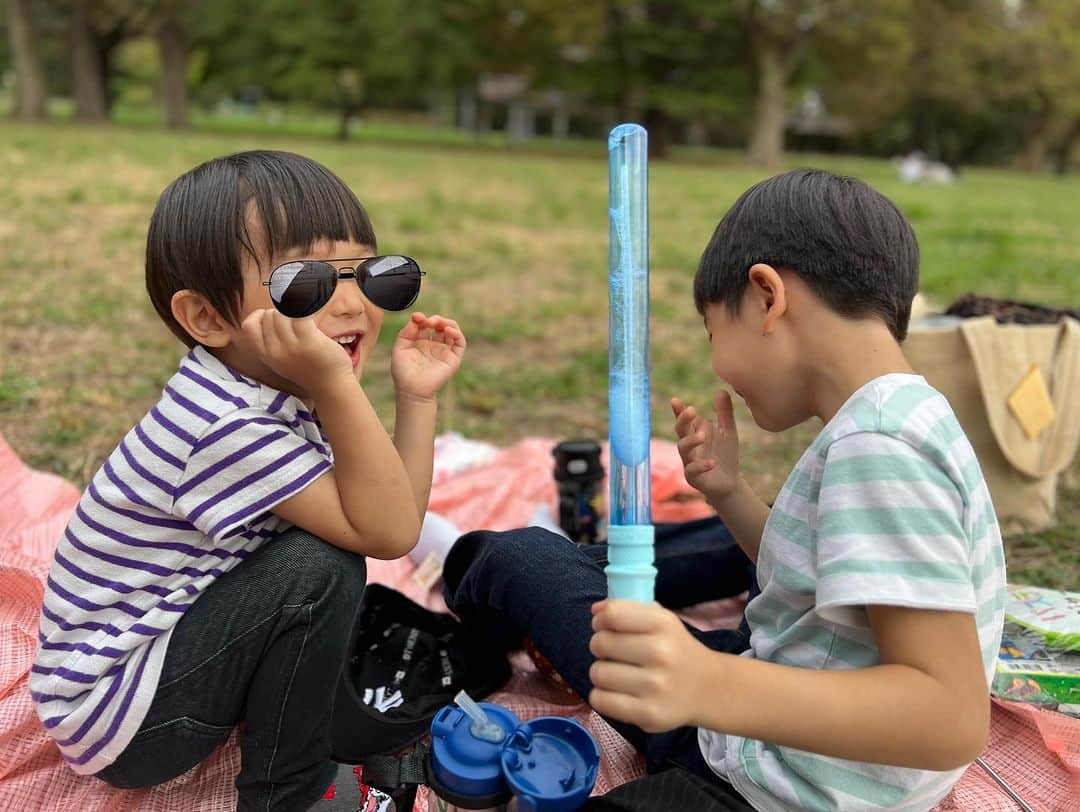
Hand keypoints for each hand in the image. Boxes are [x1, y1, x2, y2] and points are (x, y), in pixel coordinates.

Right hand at [239, 309, 352, 394]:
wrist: (332, 386)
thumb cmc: (309, 369)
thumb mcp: (281, 360)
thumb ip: (271, 342)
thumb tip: (270, 313)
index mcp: (266, 355)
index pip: (248, 326)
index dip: (259, 316)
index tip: (272, 318)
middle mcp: (275, 351)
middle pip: (268, 316)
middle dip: (280, 312)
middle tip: (294, 321)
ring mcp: (292, 346)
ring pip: (282, 314)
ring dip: (292, 311)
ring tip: (304, 320)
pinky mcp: (309, 341)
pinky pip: (299, 314)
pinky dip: (305, 310)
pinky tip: (312, 316)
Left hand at [391, 313, 465, 399]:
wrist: (411, 389)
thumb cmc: (403, 372)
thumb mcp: (400, 348)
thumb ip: (406, 332)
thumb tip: (416, 318)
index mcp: (421, 342)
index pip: (425, 324)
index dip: (422, 318)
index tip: (416, 317)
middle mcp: (434, 345)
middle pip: (440, 325)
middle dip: (435, 319)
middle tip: (427, 321)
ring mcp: (444, 351)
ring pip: (452, 330)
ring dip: (447, 322)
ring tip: (438, 323)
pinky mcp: (453, 358)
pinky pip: (460, 343)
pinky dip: (457, 333)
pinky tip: (447, 330)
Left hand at [589, 600, 713, 732]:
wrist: (708, 688)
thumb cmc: (675, 649)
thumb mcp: (661, 620)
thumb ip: (628, 609)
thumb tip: (596, 610)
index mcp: (662, 624)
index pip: (613, 615)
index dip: (601, 620)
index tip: (604, 626)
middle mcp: (660, 653)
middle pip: (601, 643)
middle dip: (600, 646)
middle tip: (612, 652)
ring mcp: (655, 687)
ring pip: (598, 673)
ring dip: (601, 672)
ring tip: (616, 673)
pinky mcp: (648, 715)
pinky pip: (601, 701)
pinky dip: (601, 696)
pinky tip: (616, 692)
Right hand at [671, 391, 739, 503]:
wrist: (730, 483)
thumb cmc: (724, 455)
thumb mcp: (728, 432)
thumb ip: (724, 414)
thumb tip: (721, 390)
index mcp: (695, 434)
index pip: (685, 420)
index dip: (679, 411)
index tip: (676, 400)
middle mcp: (689, 446)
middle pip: (680, 431)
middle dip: (683, 421)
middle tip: (691, 410)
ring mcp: (689, 462)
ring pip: (683, 449)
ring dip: (691, 441)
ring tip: (703, 435)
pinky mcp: (694, 478)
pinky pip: (693, 471)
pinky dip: (701, 466)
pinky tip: (711, 463)